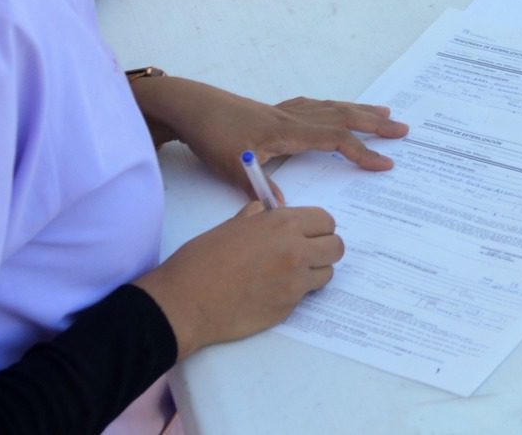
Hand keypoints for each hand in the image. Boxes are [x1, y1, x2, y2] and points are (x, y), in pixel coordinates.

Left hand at [134, 77, 408, 187]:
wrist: (191, 106)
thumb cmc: (211, 135)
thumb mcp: (232, 167)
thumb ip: (260, 189)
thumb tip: (285, 211)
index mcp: (287, 132)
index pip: (335, 140)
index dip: (361, 153)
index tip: (384, 164)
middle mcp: (292, 117)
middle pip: (342, 118)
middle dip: (374, 125)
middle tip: (403, 129)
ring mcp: (285, 111)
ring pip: (332, 108)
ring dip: (360, 111)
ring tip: (384, 113)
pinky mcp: (275, 110)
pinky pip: (316, 106)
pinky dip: (334, 107)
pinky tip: (336, 109)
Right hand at [134, 201, 342, 357]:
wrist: (186, 301)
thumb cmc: (201, 260)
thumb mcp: (232, 226)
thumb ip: (258, 217)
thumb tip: (268, 212)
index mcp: (283, 223)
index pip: (326, 221)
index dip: (318, 227)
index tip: (308, 233)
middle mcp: (296, 250)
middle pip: (335, 247)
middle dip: (323, 249)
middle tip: (305, 254)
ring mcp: (294, 282)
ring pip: (326, 274)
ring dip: (313, 273)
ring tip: (288, 274)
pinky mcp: (288, 308)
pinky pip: (305, 296)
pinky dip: (295, 293)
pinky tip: (271, 291)